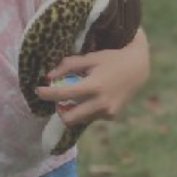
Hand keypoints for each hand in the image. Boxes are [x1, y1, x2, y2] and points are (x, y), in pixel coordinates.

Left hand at [35, 29, 149, 126]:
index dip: (46, 93)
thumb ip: (68, 66)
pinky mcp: (112, 116)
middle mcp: (101, 103)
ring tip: (77, 95)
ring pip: (80, 119)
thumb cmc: (112, 58)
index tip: (37, 90)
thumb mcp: (91, 58)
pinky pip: (92, 116)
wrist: (139, 68)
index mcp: (94, 86)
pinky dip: (88, 108)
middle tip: (58, 100)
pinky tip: (95, 96)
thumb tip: (48, 76)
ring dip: (74, 110)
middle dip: (59, 110)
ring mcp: (108, 112)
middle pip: (69, 119)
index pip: (63, 94)